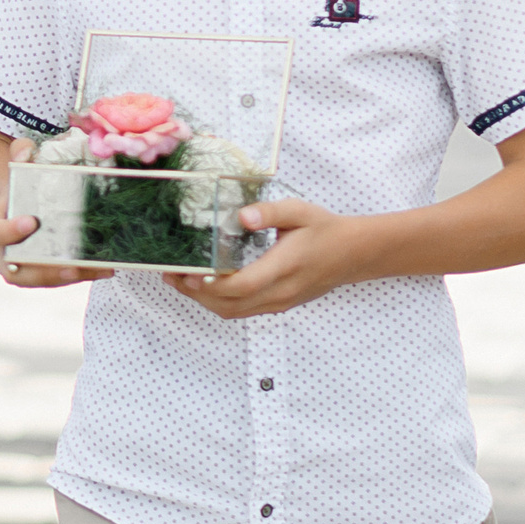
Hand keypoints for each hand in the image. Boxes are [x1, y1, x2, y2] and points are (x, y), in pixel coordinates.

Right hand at [0, 136, 102, 288]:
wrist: (13, 210)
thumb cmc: (18, 188)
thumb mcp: (17, 168)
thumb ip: (19, 154)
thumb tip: (24, 150)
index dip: (8, 231)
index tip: (32, 221)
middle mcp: (4, 251)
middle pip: (16, 270)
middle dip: (43, 271)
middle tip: (69, 265)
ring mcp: (22, 266)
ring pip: (39, 280)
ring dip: (68, 277)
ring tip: (96, 268)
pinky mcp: (43, 273)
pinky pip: (58, 279)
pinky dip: (82, 274)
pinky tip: (105, 267)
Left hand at [169, 198, 360, 318]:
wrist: (354, 254)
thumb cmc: (324, 229)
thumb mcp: (299, 211)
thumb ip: (270, 212)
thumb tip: (242, 217)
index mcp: (284, 267)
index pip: (244, 286)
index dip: (212, 285)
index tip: (188, 273)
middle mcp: (281, 292)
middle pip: (231, 305)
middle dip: (196, 294)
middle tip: (171, 275)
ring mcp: (280, 302)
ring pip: (234, 312)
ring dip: (205, 301)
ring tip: (179, 281)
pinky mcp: (279, 305)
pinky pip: (243, 311)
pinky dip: (220, 302)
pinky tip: (205, 286)